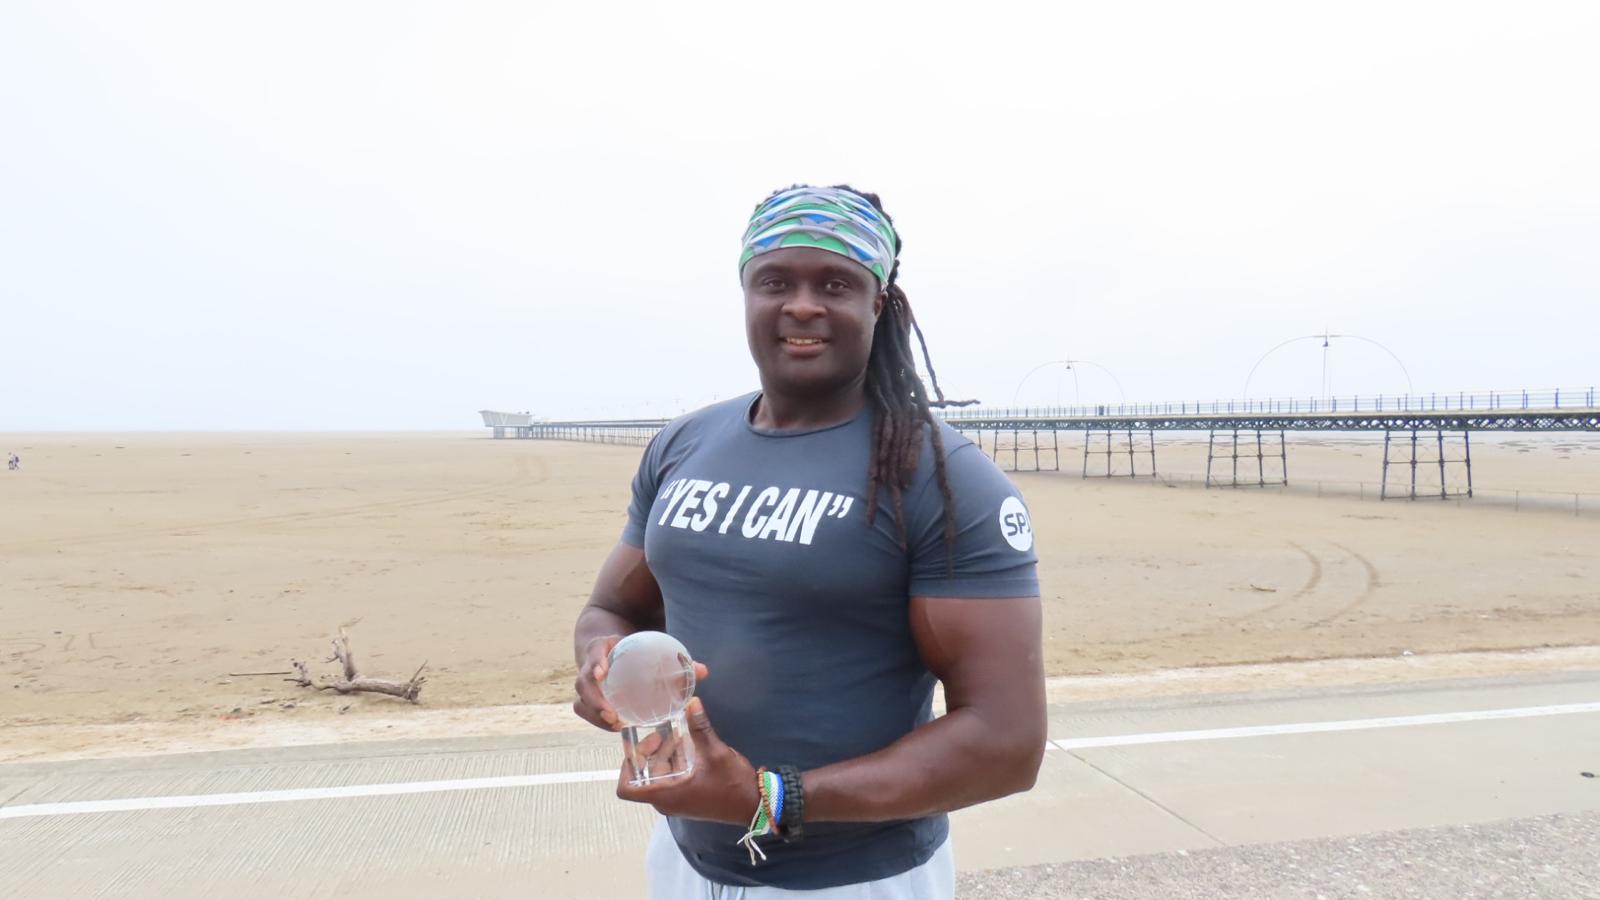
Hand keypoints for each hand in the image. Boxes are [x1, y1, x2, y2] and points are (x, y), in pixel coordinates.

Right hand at [572, 635, 710, 731]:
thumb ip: (675, 659)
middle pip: (582, 683)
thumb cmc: (632, 649)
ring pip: (580, 702)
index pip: (594, 651)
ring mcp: (587, 684)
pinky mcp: (588, 699)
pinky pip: (586, 712)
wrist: (607, 648)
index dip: (595, 662)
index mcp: (602, 647)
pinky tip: (616, 727)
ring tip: (615, 725)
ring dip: (595, 715)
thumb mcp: (647, 647)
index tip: (602, 672)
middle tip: (612, 714)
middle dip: (594, 700)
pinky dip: (598, 721)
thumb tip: (703, 671)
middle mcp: (590, 666)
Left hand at [616, 697, 759, 824]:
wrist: (754, 804)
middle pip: (643, 775)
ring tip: (681, 733)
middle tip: (666, 731)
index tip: (639, 745)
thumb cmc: (732, 783)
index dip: (626, 766)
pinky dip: (675, 761)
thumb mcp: (715, 752)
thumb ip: (699, 727)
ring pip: (659, 775)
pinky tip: (689, 744)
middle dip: (652, 751)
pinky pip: (671, 778)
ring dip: (666, 753)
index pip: (626, 789)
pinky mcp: (686, 797)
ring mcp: (676, 801)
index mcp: (665, 794)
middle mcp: (666, 801)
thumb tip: (691, 700)